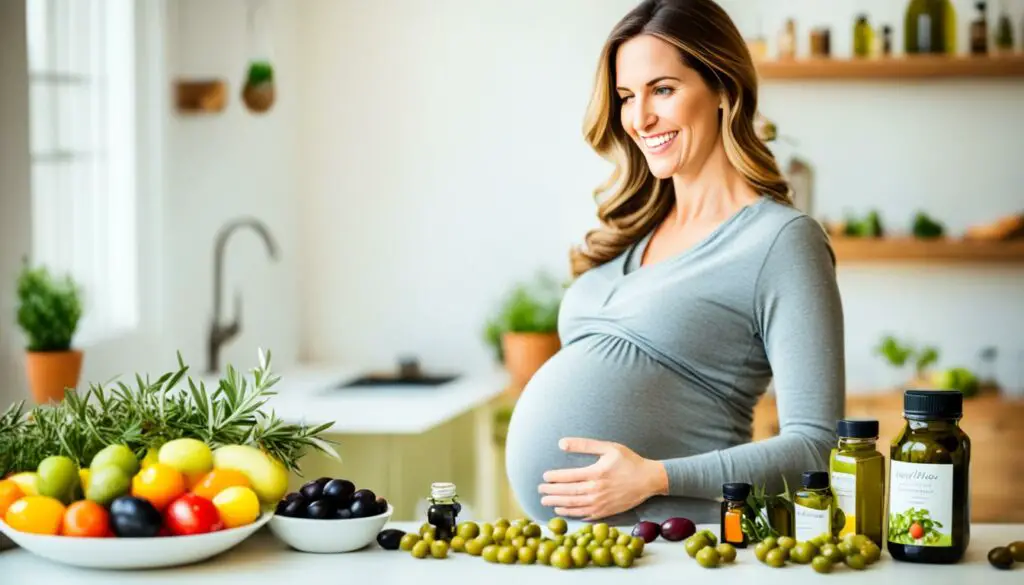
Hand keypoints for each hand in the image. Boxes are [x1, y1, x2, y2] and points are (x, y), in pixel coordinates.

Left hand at [538, 437, 667, 520]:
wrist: (649, 480)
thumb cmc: (629, 461)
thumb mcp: (609, 447)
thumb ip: (585, 445)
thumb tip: (562, 443)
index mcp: (596, 473)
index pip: (569, 476)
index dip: (555, 477)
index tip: (544, 477)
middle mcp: (597, 490)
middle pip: (569, 492)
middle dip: (552, 492)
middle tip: (540, 491)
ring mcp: (601, 503)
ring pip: (575, 505)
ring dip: (559, 504)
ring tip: (546, 502)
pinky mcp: (606, 512)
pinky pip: (585, 515)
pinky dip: (572, 513)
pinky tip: (563, 510)